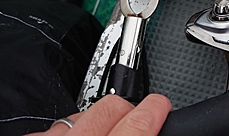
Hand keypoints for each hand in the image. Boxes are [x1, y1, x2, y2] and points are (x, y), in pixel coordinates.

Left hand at [29, 93, 171, 135]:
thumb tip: (153, 126)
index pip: (140, 119)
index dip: (157, 108)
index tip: (161, 106)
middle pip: (113, 106)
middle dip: (129, 110)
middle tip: (136, 123)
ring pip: (83, 112)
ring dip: (97, 122)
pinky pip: (57, 126)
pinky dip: (70, 132)